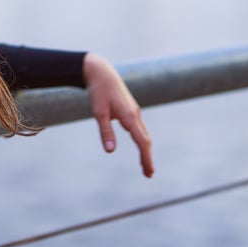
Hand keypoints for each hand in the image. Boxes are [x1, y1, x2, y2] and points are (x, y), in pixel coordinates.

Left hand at [83, 53, 154, 177]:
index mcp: (130, 116)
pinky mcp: (130, 109)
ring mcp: (134, 111)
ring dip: (145, 150)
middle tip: (148, 174)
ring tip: (145, 165)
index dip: (146, 158)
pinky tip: (139, 145)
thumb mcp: (99, 113)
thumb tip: (111, 151)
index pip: (142, 142)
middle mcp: (135, 114)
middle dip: (147, 157)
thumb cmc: (98, 91)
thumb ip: (105, 132)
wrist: (101, 71)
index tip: (149, 172)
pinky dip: (141, 140)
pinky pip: (139, 128)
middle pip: (145, 140)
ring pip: (143, 134)